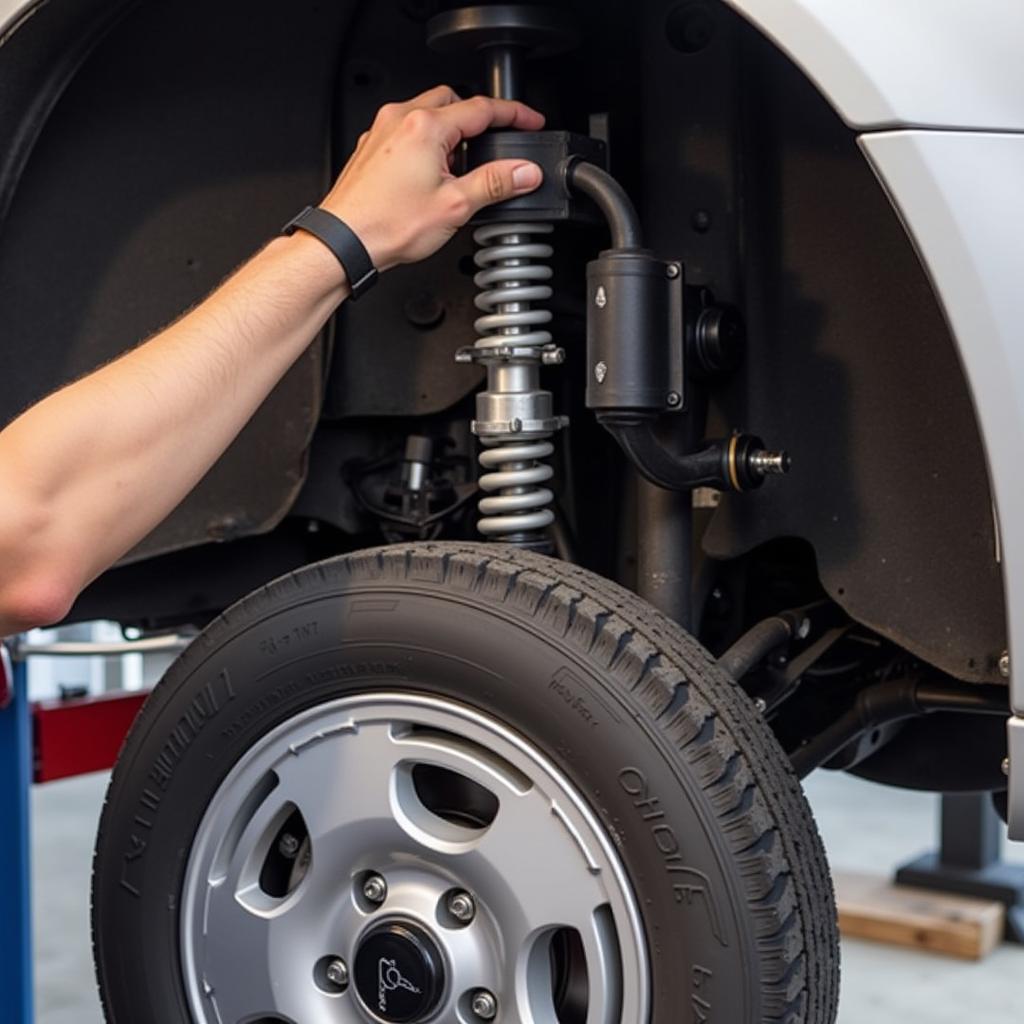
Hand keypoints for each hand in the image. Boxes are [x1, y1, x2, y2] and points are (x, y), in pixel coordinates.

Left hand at [320, 85, 544, 271]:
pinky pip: (408, 134)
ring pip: (429, 118)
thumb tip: (524, 172)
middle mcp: (400, 119)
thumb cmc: (385, 225)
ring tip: (461, 174)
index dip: (514, 114)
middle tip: (497, 147)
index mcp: (424, 126)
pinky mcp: (372, 149)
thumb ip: (495, 184)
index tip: (531, 121)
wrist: (344, 243)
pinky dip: (427, 147)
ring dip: (451, 136)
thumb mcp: (455, 206)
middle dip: (479, 122)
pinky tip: (432, 178)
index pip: (482, 108)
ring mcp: (382, 132)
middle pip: (453, 103)